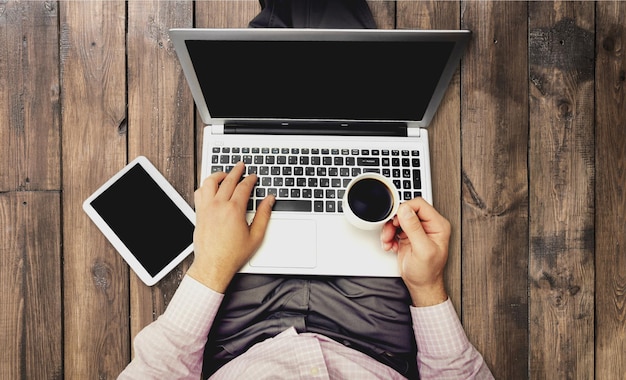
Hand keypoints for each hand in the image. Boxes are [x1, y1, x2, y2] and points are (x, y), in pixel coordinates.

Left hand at [187, 162, 274, 292]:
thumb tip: (269, 201)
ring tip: (225, 174)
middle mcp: (218, 206)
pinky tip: (210, 187)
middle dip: (236, 170)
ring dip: (219, 175)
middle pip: (228, 180)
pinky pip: (199, 193)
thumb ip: (264, 215)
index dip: (250, 179)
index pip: (243, 187)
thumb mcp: (256, 236)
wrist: (213, 266)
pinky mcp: (199, 213)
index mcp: (234, 210)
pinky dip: (205, 186)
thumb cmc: (232, 255)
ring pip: (210, 182)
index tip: (253, 176)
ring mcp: (206, 208)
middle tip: (241, 166)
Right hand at [380, 198, 450, 306]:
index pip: (420, 205)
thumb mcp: (422, 250)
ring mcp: (417, 230)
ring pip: (398, 219)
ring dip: (389, 230)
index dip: (405, 209)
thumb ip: (414, 228)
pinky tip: (390, 245)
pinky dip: (389, 236)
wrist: (421, 285)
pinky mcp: (407, 236)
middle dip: (394, 221)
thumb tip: (405, 210)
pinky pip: (394, 228)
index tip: (395, 219)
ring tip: (388, 241)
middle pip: (406, 210)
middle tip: (390, 232)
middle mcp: (428, 225)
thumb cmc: (427, 272)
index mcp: (438, 225)